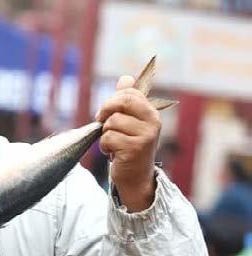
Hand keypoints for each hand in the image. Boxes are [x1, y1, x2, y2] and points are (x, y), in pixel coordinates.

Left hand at [97, 75, 160, 211]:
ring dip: (105, 134)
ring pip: (112, 122)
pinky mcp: (135, 149)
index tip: (106, 113)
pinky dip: (105, 146)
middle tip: (102, 123)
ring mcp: (145, 136)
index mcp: (152, 113)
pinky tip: (113, 153)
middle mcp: (153, 122)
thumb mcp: (130, 122)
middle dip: (106, 111)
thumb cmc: (130, 147)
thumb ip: (127, 101)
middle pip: (121, 103)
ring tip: (113, 144)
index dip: (112, 101)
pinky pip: (108, 138)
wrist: (136, 177)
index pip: (129, 94)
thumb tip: (125, 78)